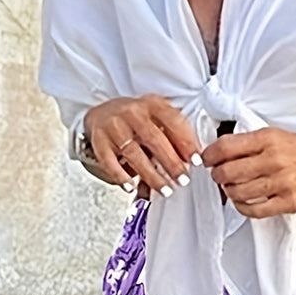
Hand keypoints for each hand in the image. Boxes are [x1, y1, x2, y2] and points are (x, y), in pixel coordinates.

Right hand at [84, 95, 201, 195]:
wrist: (101, 113)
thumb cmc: (135, 121)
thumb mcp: (156, 119)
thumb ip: (174, 135)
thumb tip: (191, 160)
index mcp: (151, 104)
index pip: (172, 121)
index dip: (186, 141)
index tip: (196, 160)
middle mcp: (132, 112)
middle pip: (154, 139)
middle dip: (171, 162)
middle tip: (182, 179)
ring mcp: (114, 126)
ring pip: (134, 153)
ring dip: (151, 175)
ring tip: (165, 190)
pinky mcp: (99, 140)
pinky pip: (109, 162)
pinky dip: (120, 176)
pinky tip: (131, 186)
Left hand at [202, 125, 295, 216]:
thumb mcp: (276, 135)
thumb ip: (250, 144)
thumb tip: (220, 154)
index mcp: (268, 138)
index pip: (226, 147)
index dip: (209, 155)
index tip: (206, 159)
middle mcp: (273, 160)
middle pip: (228, 172)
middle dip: (217, 175)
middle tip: (218, 175)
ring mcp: (281, 184)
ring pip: (238, 192)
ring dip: (229, 191)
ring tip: (232, 187)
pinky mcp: (288, 203)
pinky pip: (254, 210)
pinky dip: (242, 207)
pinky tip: (242, 201)